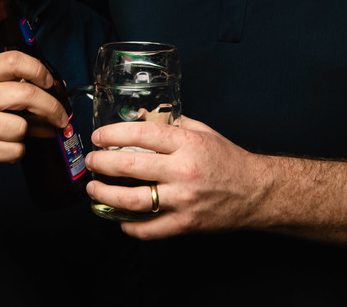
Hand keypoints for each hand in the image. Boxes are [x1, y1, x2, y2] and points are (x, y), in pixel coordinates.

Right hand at [0, 51, 69, 179]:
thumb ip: (14, 84)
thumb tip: (56, 89)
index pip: (13, 60)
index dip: (38, 69)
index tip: (51, 82)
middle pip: (27, 95)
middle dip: (51, 107)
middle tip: (61, 116)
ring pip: (22, 128)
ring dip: (27, 134)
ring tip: (14, 133)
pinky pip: (16, 150)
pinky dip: (17, 151)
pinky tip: (5, 146)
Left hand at [85, 116, 268, 239]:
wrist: (256, 192)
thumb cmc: (227, 159)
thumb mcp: (202, 132)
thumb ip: (172, 124)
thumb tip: (141, 117)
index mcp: (187, 144)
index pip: (142, 133)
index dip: (114, 133)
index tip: (98, 136)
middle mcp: (183, 171)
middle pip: (130, 165)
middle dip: (102, 163)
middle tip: (90, 161)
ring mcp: (183, 200)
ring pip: (132, 200)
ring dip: (105, 194)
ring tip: (92, 189)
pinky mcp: (185, 224)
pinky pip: (148, 229)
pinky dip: (128, 226)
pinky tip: (117, 217)